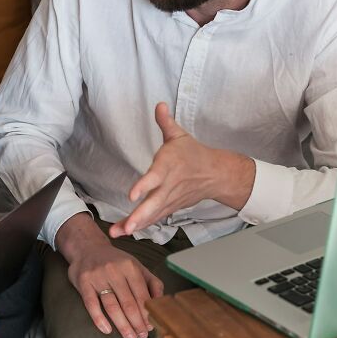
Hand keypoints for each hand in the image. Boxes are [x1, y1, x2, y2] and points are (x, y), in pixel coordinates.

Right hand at [55, 214, 163, 337]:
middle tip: (141, 337)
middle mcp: (114, 271)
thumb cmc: (116, 261)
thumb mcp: (136, 266)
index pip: (141, 295)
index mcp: (130, 267)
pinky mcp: (83, 282)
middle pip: (128, 303)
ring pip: (111, 306)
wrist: (87, 247)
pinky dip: (99, 319)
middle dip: (136, 323)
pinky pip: (91, 304)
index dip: (147, 314)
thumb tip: (160, 303)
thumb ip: (152, 282)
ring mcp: (98, 276)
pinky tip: (107, 330)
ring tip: (129, 337)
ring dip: (122, 325)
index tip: (150, 328)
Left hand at [109, 103, 254, 236]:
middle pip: (155, 203)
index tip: (132, 195)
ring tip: (120, 232)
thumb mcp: (180, 135)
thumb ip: (166, 122)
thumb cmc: (193, 154)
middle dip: (140, 216)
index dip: (144, 186)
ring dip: (137, 224)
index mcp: (169, 166)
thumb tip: (159, 105)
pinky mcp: (170, 207)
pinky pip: (155, 218)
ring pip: (153, 214)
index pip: (156, 178)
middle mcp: (169, 185)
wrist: (216, 174)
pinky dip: (142, 225)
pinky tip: (125, 231)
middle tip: (127, 227)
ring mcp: (170, 199)